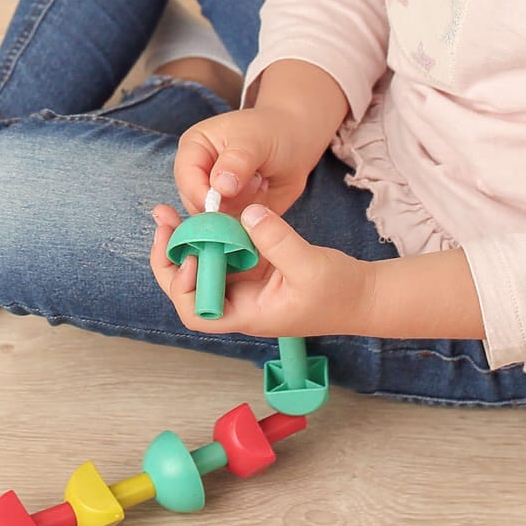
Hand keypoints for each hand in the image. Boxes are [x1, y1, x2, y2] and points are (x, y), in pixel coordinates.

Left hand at [149, 202, 372, 338]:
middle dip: (171, 257)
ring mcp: (245, 285)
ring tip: (169, 212)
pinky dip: (210, 234)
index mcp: (247, 313)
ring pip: (202, 266)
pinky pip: (222, 252)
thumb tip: (246, 214)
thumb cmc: (340, 292)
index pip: (197, 312)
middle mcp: (239, 302)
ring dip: (185, 241)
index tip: (194, 255)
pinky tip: (204, 213)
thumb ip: (277, 240)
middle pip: (188, 288)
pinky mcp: (254, 268)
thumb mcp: (310, 264)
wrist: (363, 295)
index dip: (184, 286)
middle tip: (163, 221)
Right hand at [172, 105, 327, 219]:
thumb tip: (220, 188)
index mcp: (194, 149)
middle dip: (226, 205)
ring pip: (216, 221)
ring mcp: (214, 198)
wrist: (295, 142)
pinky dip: (252, 218)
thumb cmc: (271, 133)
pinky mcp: (230, 214)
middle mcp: (198, 175)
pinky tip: (263, 194)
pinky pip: (235, 229)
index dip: (202, 194)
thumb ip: (237, 162)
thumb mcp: (255, 141)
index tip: (225, 202)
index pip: (186, 179)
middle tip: (255, 183)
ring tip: (260, 182)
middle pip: (196, 206)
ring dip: (243, 209)